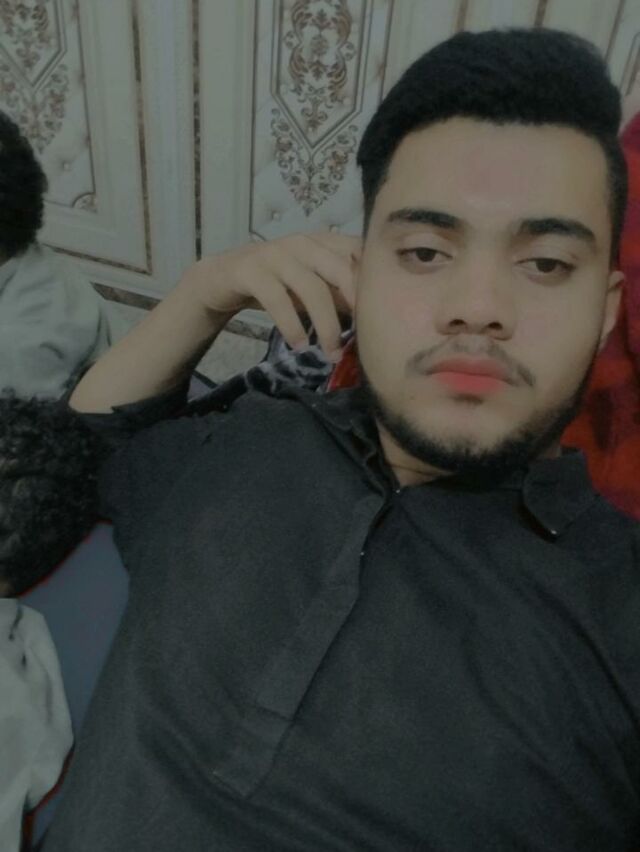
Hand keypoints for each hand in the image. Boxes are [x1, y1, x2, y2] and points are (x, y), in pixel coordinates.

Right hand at [182, 232, 360, 360]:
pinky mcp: (251, 270)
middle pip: (341, 270)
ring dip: (325, 325)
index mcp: (322, 242)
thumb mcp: (312, 287)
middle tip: (365, 340)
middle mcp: (302, 242)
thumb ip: (341, 294)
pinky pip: (277, 299)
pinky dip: (291, 325)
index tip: (385, 314)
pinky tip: (299, 345)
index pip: (359, 252)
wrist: (222, 279)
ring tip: (331, 354)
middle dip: (357, 307)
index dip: (374, 281)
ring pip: (311, 288)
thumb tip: (375, 316)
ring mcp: (275, 253)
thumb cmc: (277, 284)